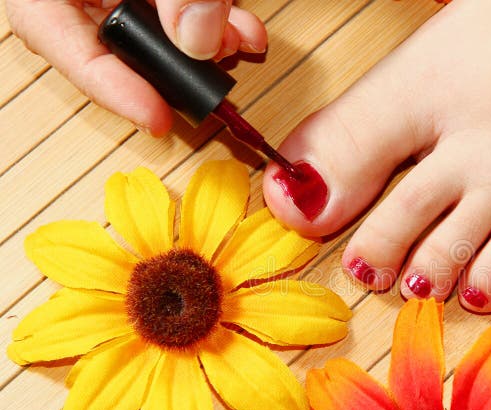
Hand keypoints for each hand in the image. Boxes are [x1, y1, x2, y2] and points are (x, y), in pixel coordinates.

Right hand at [6, 0, 266, 134]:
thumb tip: (199, 40)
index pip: (47, 30)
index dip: (106, 84)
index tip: (156, 119)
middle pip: (112, 38)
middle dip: (173, 67)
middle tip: (212, 84)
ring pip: (157, 26)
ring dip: (205, 42)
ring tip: (241, 42)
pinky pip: (179, 7)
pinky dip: (215, 21)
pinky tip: (244, 30)